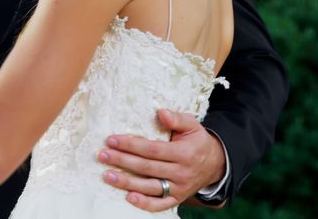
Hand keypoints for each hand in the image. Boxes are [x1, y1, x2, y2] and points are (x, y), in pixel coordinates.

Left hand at [97, 109, 225, 211]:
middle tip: (102, 156)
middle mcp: (181, 173)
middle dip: (122, 161)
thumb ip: (177, 118)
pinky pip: (160, 204)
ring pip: (150, 187)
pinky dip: (145, 204)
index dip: (131, 145)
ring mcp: (179, 188)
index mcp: (183, 153)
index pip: (152, 149)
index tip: (111, 140)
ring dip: (127, 183)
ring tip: (107, 176)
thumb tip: (161, 113)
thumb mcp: (192, 125)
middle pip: (147, 167)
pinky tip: (128, 197)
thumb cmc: (196, 141)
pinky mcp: (177, 199)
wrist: (215, 164)